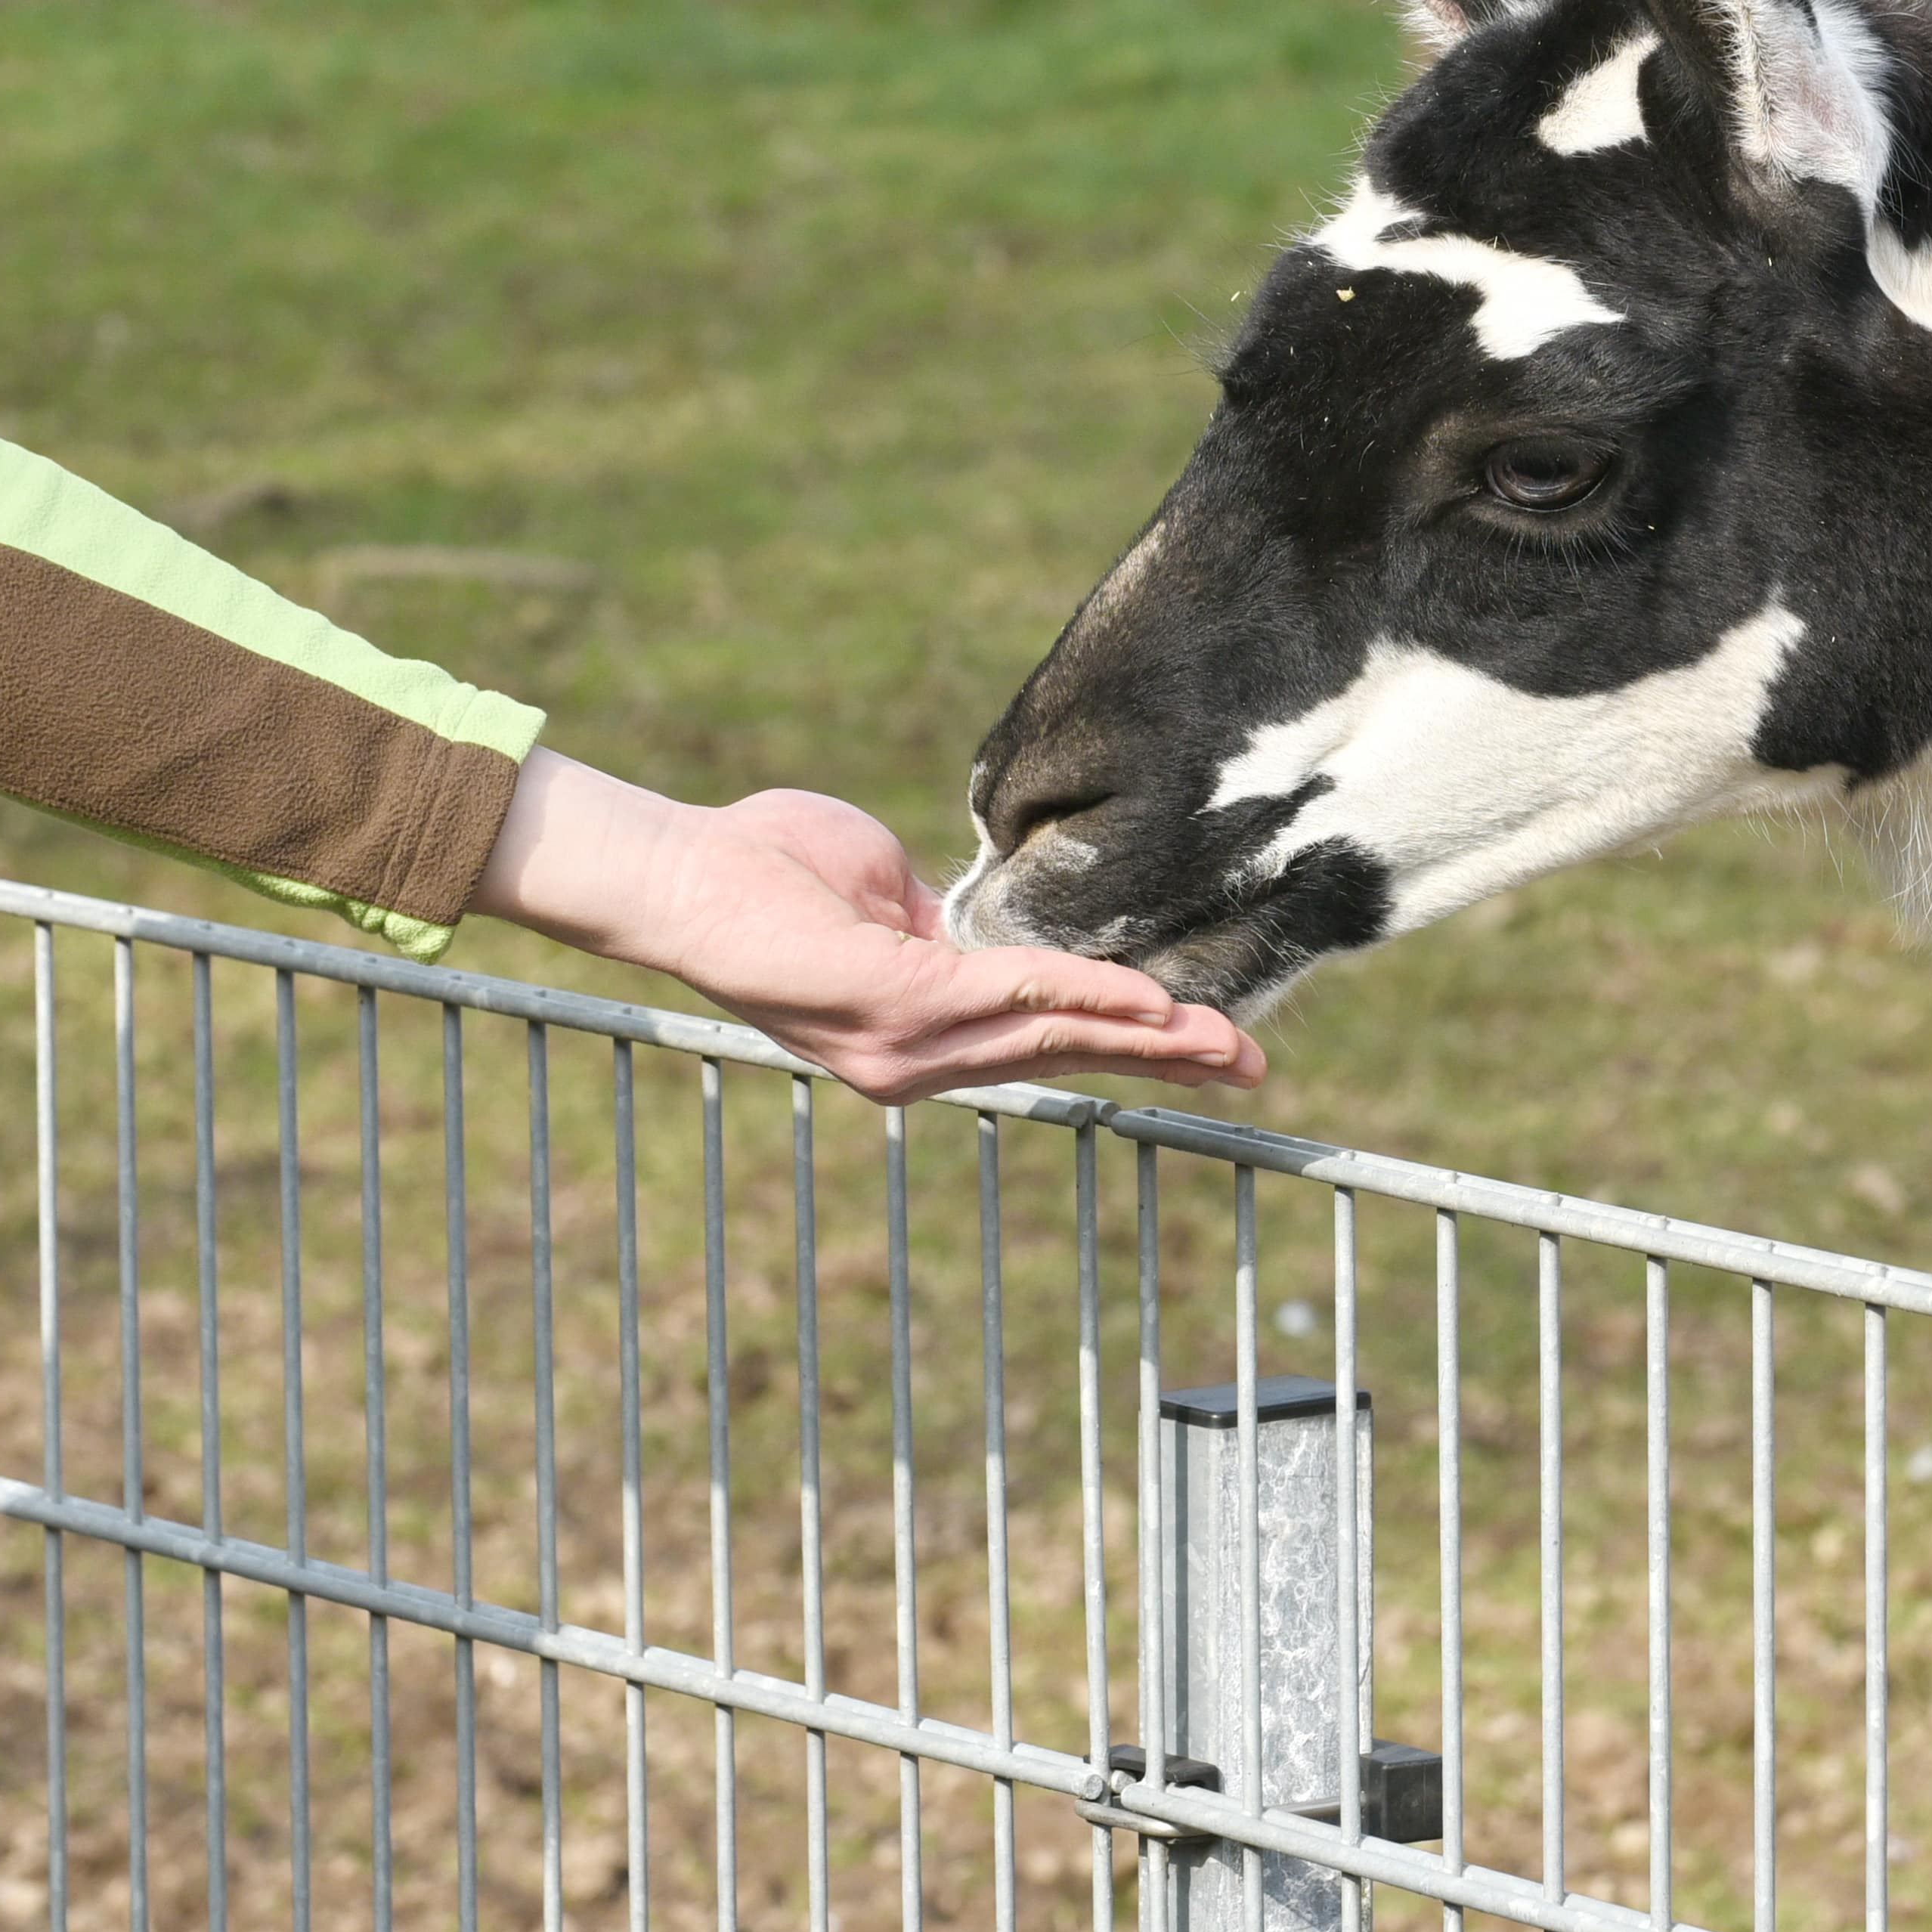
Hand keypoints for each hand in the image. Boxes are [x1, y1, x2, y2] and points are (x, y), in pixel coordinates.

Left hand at [468, 749, 1264, 1105]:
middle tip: (1250, 1066)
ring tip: (1224, 1044)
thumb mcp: (884, 893)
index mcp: (915, 1036)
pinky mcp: (895, 1004)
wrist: (680, 871)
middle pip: (1065, 1059)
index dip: (1126, 1042)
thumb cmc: (764, 864)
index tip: (1202, 1042)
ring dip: (1147, 1037)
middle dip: (1164, 1061)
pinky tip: (1146, 1001)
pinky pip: (1013, 999)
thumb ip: (945, 922)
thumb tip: (989, 922)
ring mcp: (904, 1043)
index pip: (1041, 1043)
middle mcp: (913, 1062)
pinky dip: (1086, 996)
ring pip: (1053, 1039)